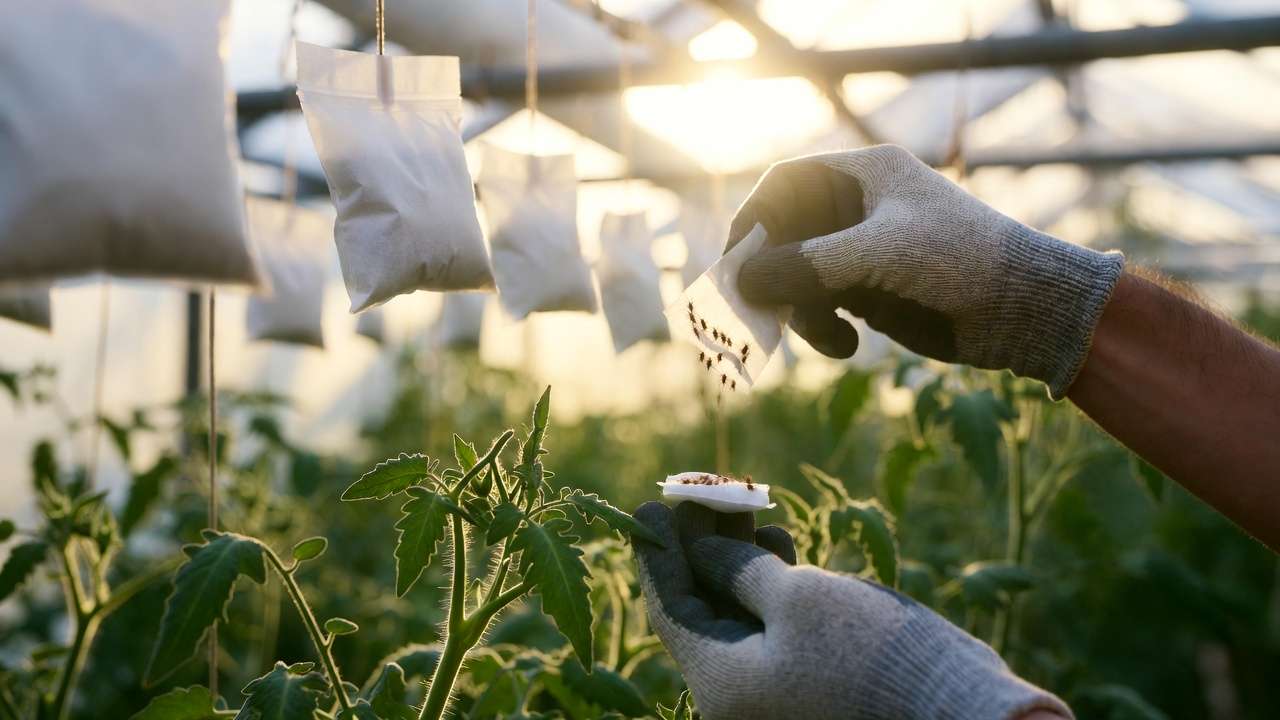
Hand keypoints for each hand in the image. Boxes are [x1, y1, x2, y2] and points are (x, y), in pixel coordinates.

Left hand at [632, 501, 1071, 719]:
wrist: (963, 713)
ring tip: (742, 505)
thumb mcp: (799, 598)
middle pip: (702, 612)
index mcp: (720, 686)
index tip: (649, 504)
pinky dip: (769, 585)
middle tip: (702, 492)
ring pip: (738, 617)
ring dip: (737, 559)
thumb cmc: (876, 656)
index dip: (658, 552)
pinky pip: (771, 630)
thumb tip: (701, 550)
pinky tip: (777, 541)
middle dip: (701, 548)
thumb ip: (739, 570)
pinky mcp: (812, 685)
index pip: (670, 610)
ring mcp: (776, 696)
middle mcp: (739, 699)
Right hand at [729, 145, 1123, 398]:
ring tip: (828, 340)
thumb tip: (744, 280)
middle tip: (762, 312)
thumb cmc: (959, 263)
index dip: (754, 219)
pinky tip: (848, 347)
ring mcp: (865, 251)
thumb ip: (806, 265)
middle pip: (786, 235)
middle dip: (774, 277)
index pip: (785, 183)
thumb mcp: (876, 257)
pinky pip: (824, 305)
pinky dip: (824, 329)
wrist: (1027, 310)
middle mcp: (860, 207)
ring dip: (802, 312)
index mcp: (865, 174)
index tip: (738, 262)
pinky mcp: (874, 290)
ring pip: (801, 277)